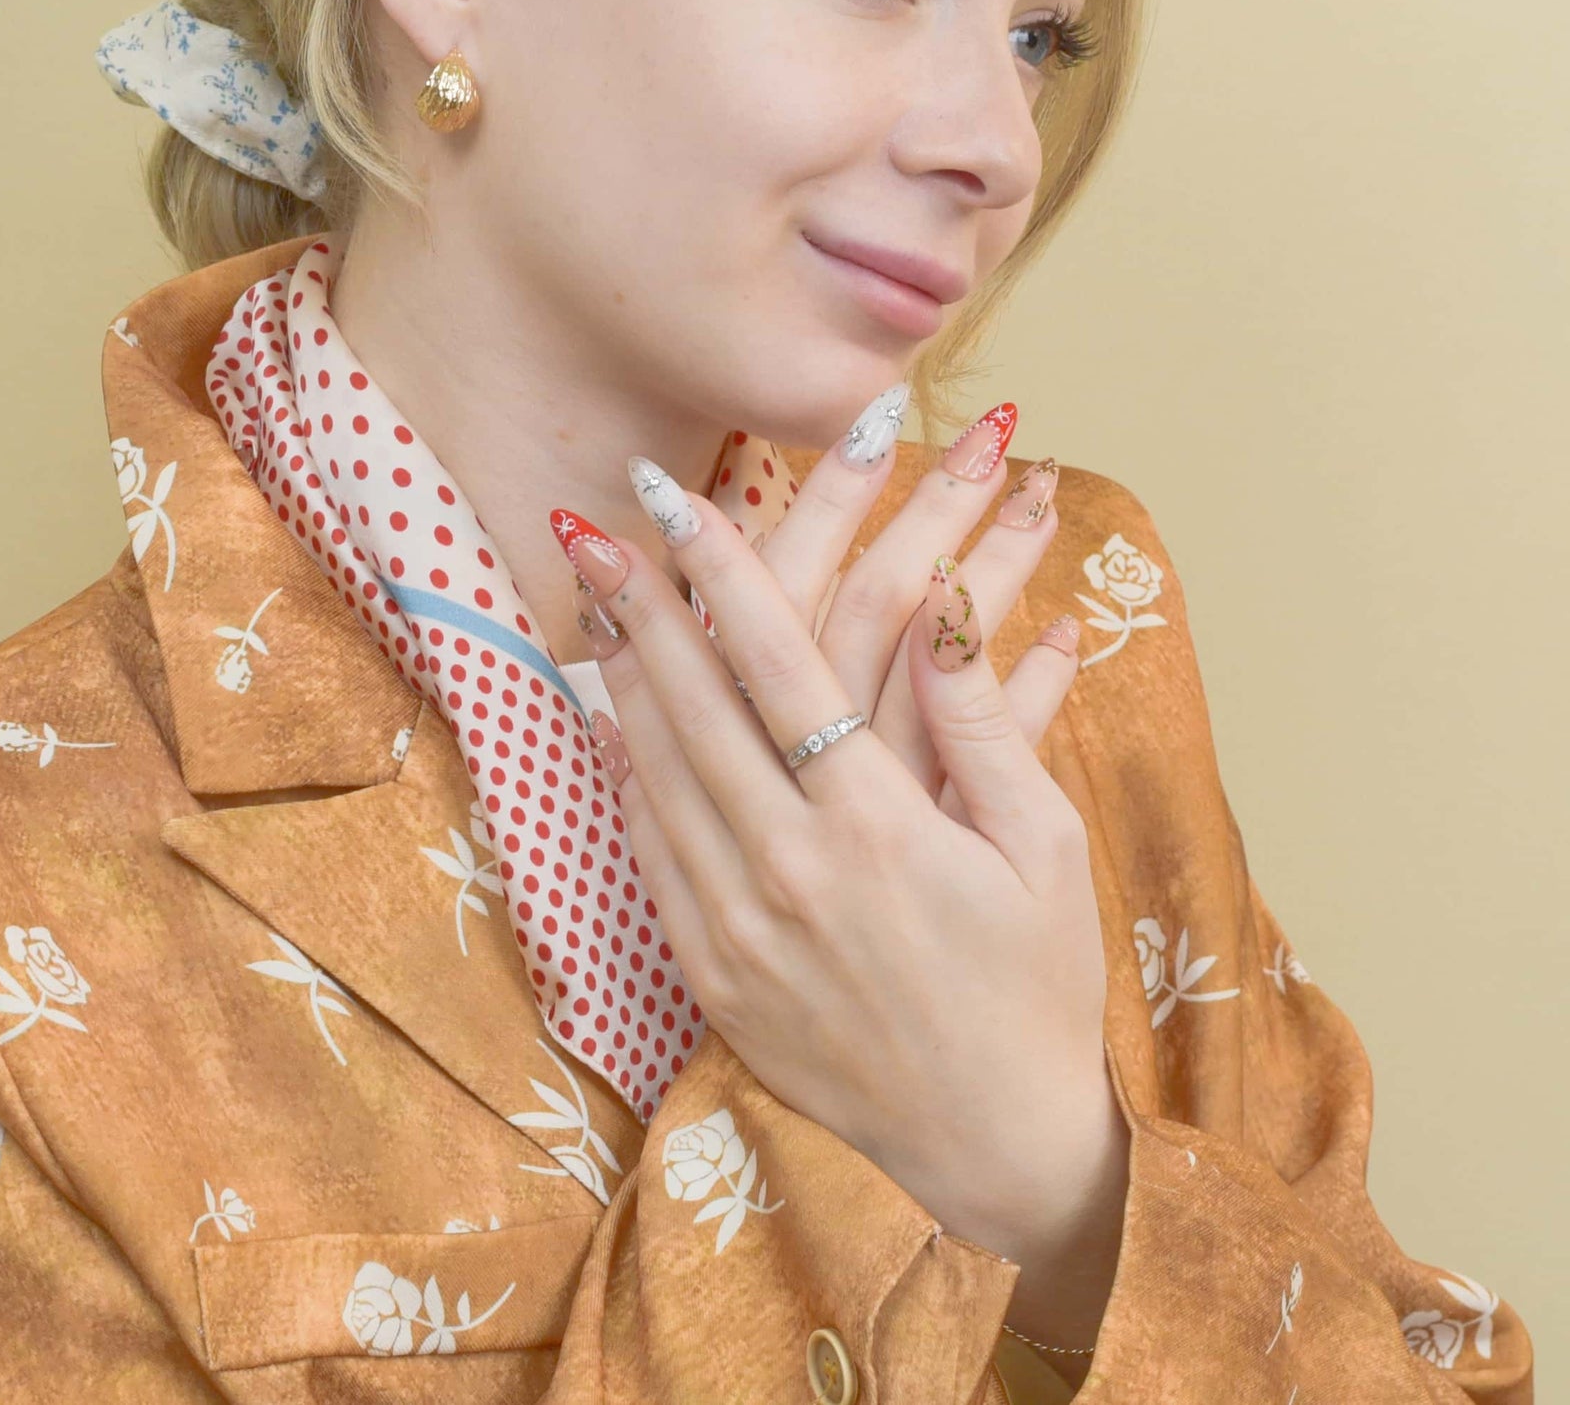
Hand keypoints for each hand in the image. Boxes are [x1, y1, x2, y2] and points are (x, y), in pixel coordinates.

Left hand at [550, 397, 1126, 1350]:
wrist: (993, 1140)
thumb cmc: (1036, 982)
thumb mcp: (1045, 846)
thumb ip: (983, 719)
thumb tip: (941, 596)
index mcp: (877, 828)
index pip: (778, 668)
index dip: (722, 572)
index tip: (676, 498)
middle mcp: (787, 870)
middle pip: (692, 707)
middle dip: (639, 604)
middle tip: (592, 524)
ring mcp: (735, 928)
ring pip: (655, 772)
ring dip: (621, 676)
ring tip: (593, 598)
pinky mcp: (711, 974)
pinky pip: (650, 852)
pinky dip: (623, 776)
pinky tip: (608, 718)